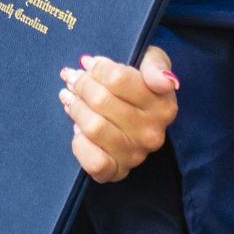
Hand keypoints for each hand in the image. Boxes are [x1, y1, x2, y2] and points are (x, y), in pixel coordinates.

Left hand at [62, 48, 178, 182]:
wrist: (133, 112)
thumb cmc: (139, 82)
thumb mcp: (151, 61)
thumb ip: (156, 65)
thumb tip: (164, 81)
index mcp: (163, 105)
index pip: (117, 78)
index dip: (98, 68)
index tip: (89, 64)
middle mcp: (153, 133)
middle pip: (101, 101)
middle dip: (82, 85)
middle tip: (73, 78)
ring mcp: (135, 155)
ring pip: (94, 128)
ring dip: (76, 109)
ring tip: (69, 97)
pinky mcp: (118, 171)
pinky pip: (94, 161)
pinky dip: (80, 144)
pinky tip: (78, 129)